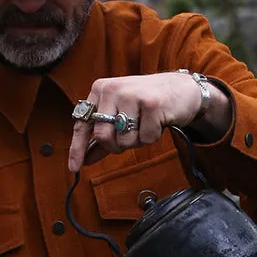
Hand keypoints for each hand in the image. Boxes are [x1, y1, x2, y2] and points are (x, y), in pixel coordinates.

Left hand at [68, 72, 204, 172]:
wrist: (182, 89)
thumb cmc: (147, 103)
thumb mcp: (121, 113)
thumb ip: (103, 135)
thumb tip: (85, 159)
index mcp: (100, 90)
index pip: (82, 124)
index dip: (77, 148)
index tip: (74, 168)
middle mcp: (113, 89)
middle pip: (103, 136)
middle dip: (116, 146)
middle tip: (130, 137)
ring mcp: (132, 95)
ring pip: (124, 140)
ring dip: (137, 140)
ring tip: (146, 124)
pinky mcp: (152, 104)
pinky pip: (145, 138)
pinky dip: (152, 137)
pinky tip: (158, 122)